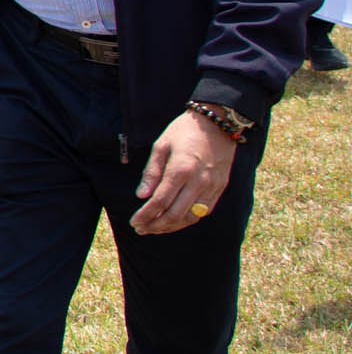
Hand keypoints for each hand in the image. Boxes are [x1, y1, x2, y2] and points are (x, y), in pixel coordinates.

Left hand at [131, 108, 239, 233]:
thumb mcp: (161, 145)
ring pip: (190, 217)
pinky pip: (203, 212)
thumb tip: (141, 196)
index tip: (133, 221)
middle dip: (155, 225)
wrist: (218, 124)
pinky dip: (187, 220)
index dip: (145, 215)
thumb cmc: (184, 132)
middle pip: (175, 214)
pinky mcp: (220, 189)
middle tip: (140, 229)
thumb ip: (151, 172)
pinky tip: (174, 221)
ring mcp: (211, 187)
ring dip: (171, 227)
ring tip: (154, 228)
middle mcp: (198, 182)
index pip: (160, 201)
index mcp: (181, 169)